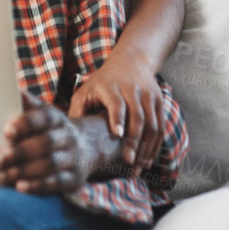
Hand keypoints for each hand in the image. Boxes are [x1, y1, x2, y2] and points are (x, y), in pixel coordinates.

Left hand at [0, 99, 94, 195]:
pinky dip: (37, 186)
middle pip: (45, 143)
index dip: (26, 124)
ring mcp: (72, 158)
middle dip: (18, 152)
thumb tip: (8, 88)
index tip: (6, 131)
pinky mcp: (74, 179)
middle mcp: (67, 137)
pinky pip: (57, 183)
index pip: (44, 118)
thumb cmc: (50, 130)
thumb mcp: (42, 114)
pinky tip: (19, 187)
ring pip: (49, 164)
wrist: (86, 148)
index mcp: (56, 118)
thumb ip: (25, 105)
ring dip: (22, 170)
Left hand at [69, 54, 164, 171]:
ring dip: (146, 148)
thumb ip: (78, 112)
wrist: (131, 62)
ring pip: (153, 124)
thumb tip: (67, 138)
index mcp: (111, 86)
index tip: (118, 134)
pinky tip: (147, 160)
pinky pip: (161, 127)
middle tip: (128, 162)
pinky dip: (155, 145)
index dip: (118, 118)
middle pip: (138, 117)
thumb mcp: (85, 91)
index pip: (117, 102)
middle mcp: (132, 89)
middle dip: (134, 141)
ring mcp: (148, 95)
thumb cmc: (101, 83)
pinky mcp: (159, 102)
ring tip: (137, 167)